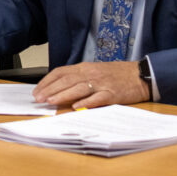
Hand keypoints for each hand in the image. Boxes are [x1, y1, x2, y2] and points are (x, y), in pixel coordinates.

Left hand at [33, 61, 149, 108]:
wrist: (140, 75)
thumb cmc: (116, 75)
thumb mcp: (94, 71)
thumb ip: (78, 78)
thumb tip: (58, 88)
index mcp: (84, 68)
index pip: (60, 72)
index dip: (47, 82)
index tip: (36, 91)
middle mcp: (91, 74)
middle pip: (67, 80)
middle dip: (50, 90)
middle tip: (39, 99)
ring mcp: (101, 84)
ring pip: (79, 88)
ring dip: (63, 95)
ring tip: (51, 101)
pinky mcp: (112, 94)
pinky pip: (97, 98)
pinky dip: (86, 102)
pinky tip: (76, 107)